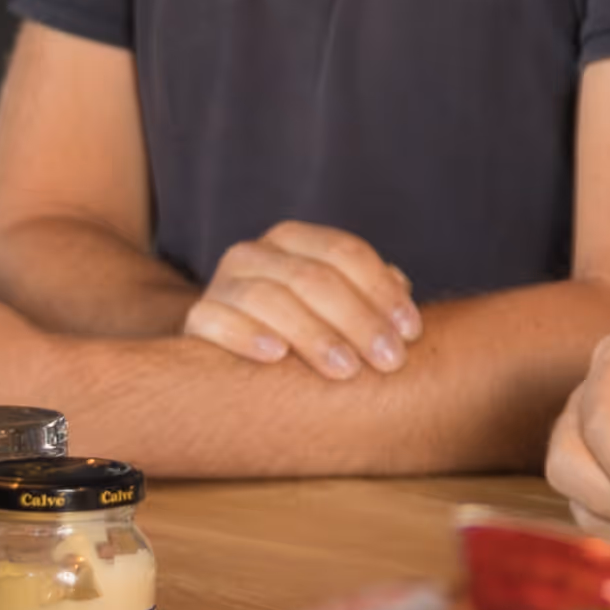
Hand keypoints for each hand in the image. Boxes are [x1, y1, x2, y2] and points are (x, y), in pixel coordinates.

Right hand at [184, 221, 422, 378]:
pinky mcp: (197, 320)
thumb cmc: (301, 330)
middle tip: (391, 361)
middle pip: (312, 277)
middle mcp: (254, 253)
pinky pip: (216, 320)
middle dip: (358, 320)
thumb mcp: (337, 308)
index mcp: (293, 240)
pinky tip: (276, 355)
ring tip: (346, 370)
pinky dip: (246, 335)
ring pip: (267, 298)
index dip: (382, 292)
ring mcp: (221, 284)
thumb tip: (402, 286)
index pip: (345, 253)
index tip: (412, 333)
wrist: (228, 355)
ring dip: (313, 334)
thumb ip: (369, 295)